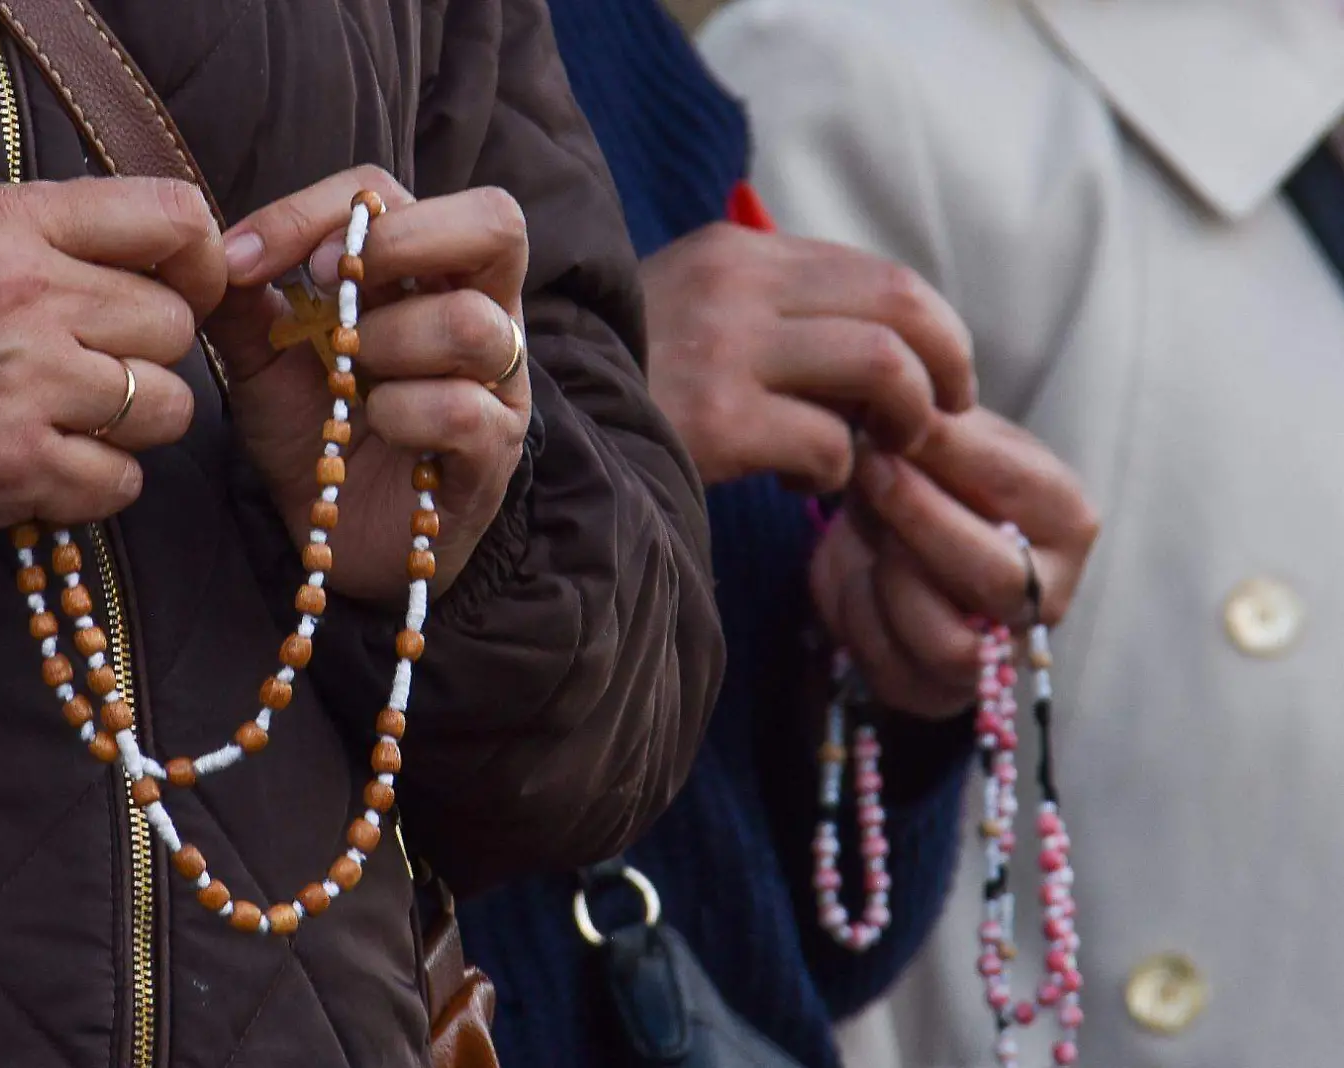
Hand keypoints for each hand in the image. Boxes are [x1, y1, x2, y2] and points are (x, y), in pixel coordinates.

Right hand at [0, 177, 223, 539]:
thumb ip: (52, 233)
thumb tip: (164, 257)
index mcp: (10, 223)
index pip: (172, 218)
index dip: (201, 261)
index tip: (186, 289)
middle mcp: (26, 296)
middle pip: (175, 326)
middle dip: (147, 355)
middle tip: (89, 372)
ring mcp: (25, 384)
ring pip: (166, 407)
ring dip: (132, 425)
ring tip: (66, 421)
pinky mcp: (16, 468)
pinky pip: (123, 482)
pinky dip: (96, 484)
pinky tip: (44, 467)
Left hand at [207, 166, 531, 603]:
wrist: (337, 539)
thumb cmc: (317, 437)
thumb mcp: (265, 363)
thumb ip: (245, 303)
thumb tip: (210, 246)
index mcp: (422, 270)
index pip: (388, 193)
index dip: (315, 209)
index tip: (244, 259)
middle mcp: (479, 309)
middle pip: (496, 221)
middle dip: (400, 240)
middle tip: (331, 282)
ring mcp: (498, 380)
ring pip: (473, 323)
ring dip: (390, 343)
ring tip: (351, 379)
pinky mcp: (496, 450)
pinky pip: (463, 409)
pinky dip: (402, 414)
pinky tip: (377, 428)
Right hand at [641, 223, 974, 490]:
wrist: (532, 426)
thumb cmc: (626, 381)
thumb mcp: (693, 312)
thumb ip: (776, 310)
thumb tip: (887, 345)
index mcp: (734, 252)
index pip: (878, 273)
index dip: (936, 330)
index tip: (944, 378)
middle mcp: (733, 286)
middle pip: (899, 306)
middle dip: (944, 369)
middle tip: (940, 419)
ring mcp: (723, 351)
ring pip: (880, 368)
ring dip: (902, 422)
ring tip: (875, 453)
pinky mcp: (714, 423)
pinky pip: (828, 445)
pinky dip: (836, 473)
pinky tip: (802, 482)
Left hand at [810, 409, 1098, 717]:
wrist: (883, 541)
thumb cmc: (924, 478)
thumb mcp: (937, 439)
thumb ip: (931, 428)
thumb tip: (900, 407)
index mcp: (1065, 520)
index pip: (1020, 490)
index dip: (948, 454)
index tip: (892, 421)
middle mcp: (1047, 595)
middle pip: (995, 577)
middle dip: (917, 517)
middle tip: (867, 467)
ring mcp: (996, 655)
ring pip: (944, 638)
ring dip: (887, 575)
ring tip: (865, 524)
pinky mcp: (935, 690)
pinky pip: (890, 665)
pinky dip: (857, 613)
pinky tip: (855, 570)